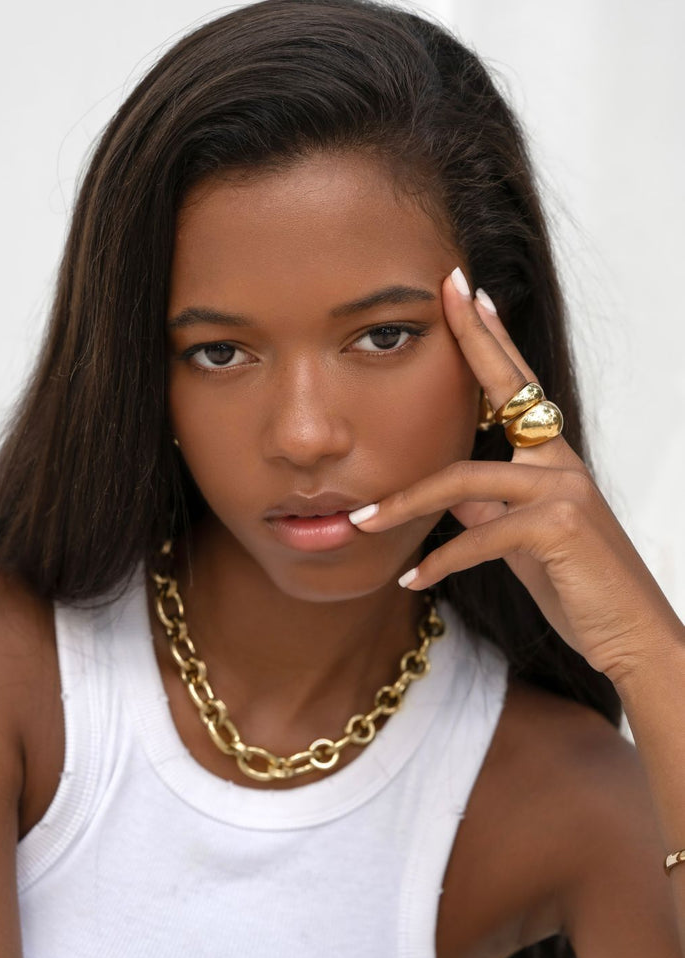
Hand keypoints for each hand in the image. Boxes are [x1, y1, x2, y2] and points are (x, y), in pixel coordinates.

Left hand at [350, 266, 682, 691]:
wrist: (629, 635)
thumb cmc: (576, 587)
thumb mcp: (520, 541)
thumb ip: (486, 509)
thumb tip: (448, 492)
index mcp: (552, 459)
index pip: (517, 387)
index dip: (493, 339)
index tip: (470, 294)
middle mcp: (562, 462)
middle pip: (508, 389)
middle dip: (474, 337)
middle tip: (446, 290)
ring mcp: (563, 490)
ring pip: (463, 479)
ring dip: (404, 504)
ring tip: (360, 521)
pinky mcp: (559, 527)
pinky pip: (478, 536)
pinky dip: (439, 560)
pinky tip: (411, 580)